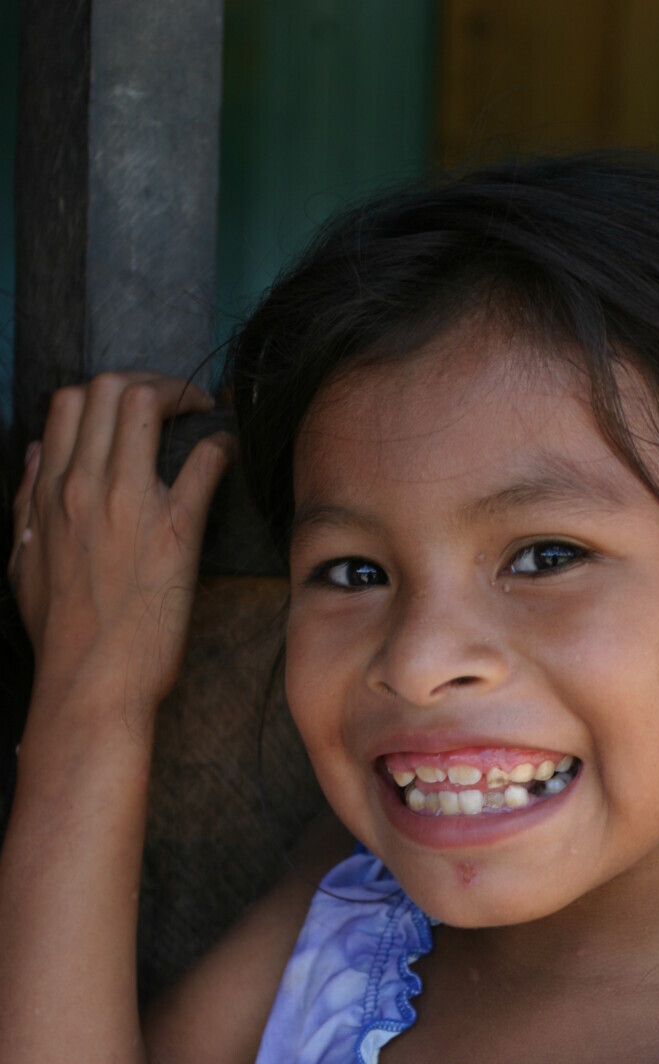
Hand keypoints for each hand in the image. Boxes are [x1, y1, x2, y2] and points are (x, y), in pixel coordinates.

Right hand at [7, 373, 235, 735]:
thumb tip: (36, 452)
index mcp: (51, 492)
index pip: (69, 402)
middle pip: (108, 388)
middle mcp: (84, 486)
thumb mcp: (22, 560)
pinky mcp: (175, 532)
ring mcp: (129, 506)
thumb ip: (27, 500)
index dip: (107, 389)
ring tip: (204, 410)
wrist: (91, 682)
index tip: (134, 405)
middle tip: (177, 398)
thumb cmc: (61, 632)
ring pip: (146, 405)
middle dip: (149, 378)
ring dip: (183, 395)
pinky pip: (203, 462)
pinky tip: (228, 449)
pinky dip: (220, 444)